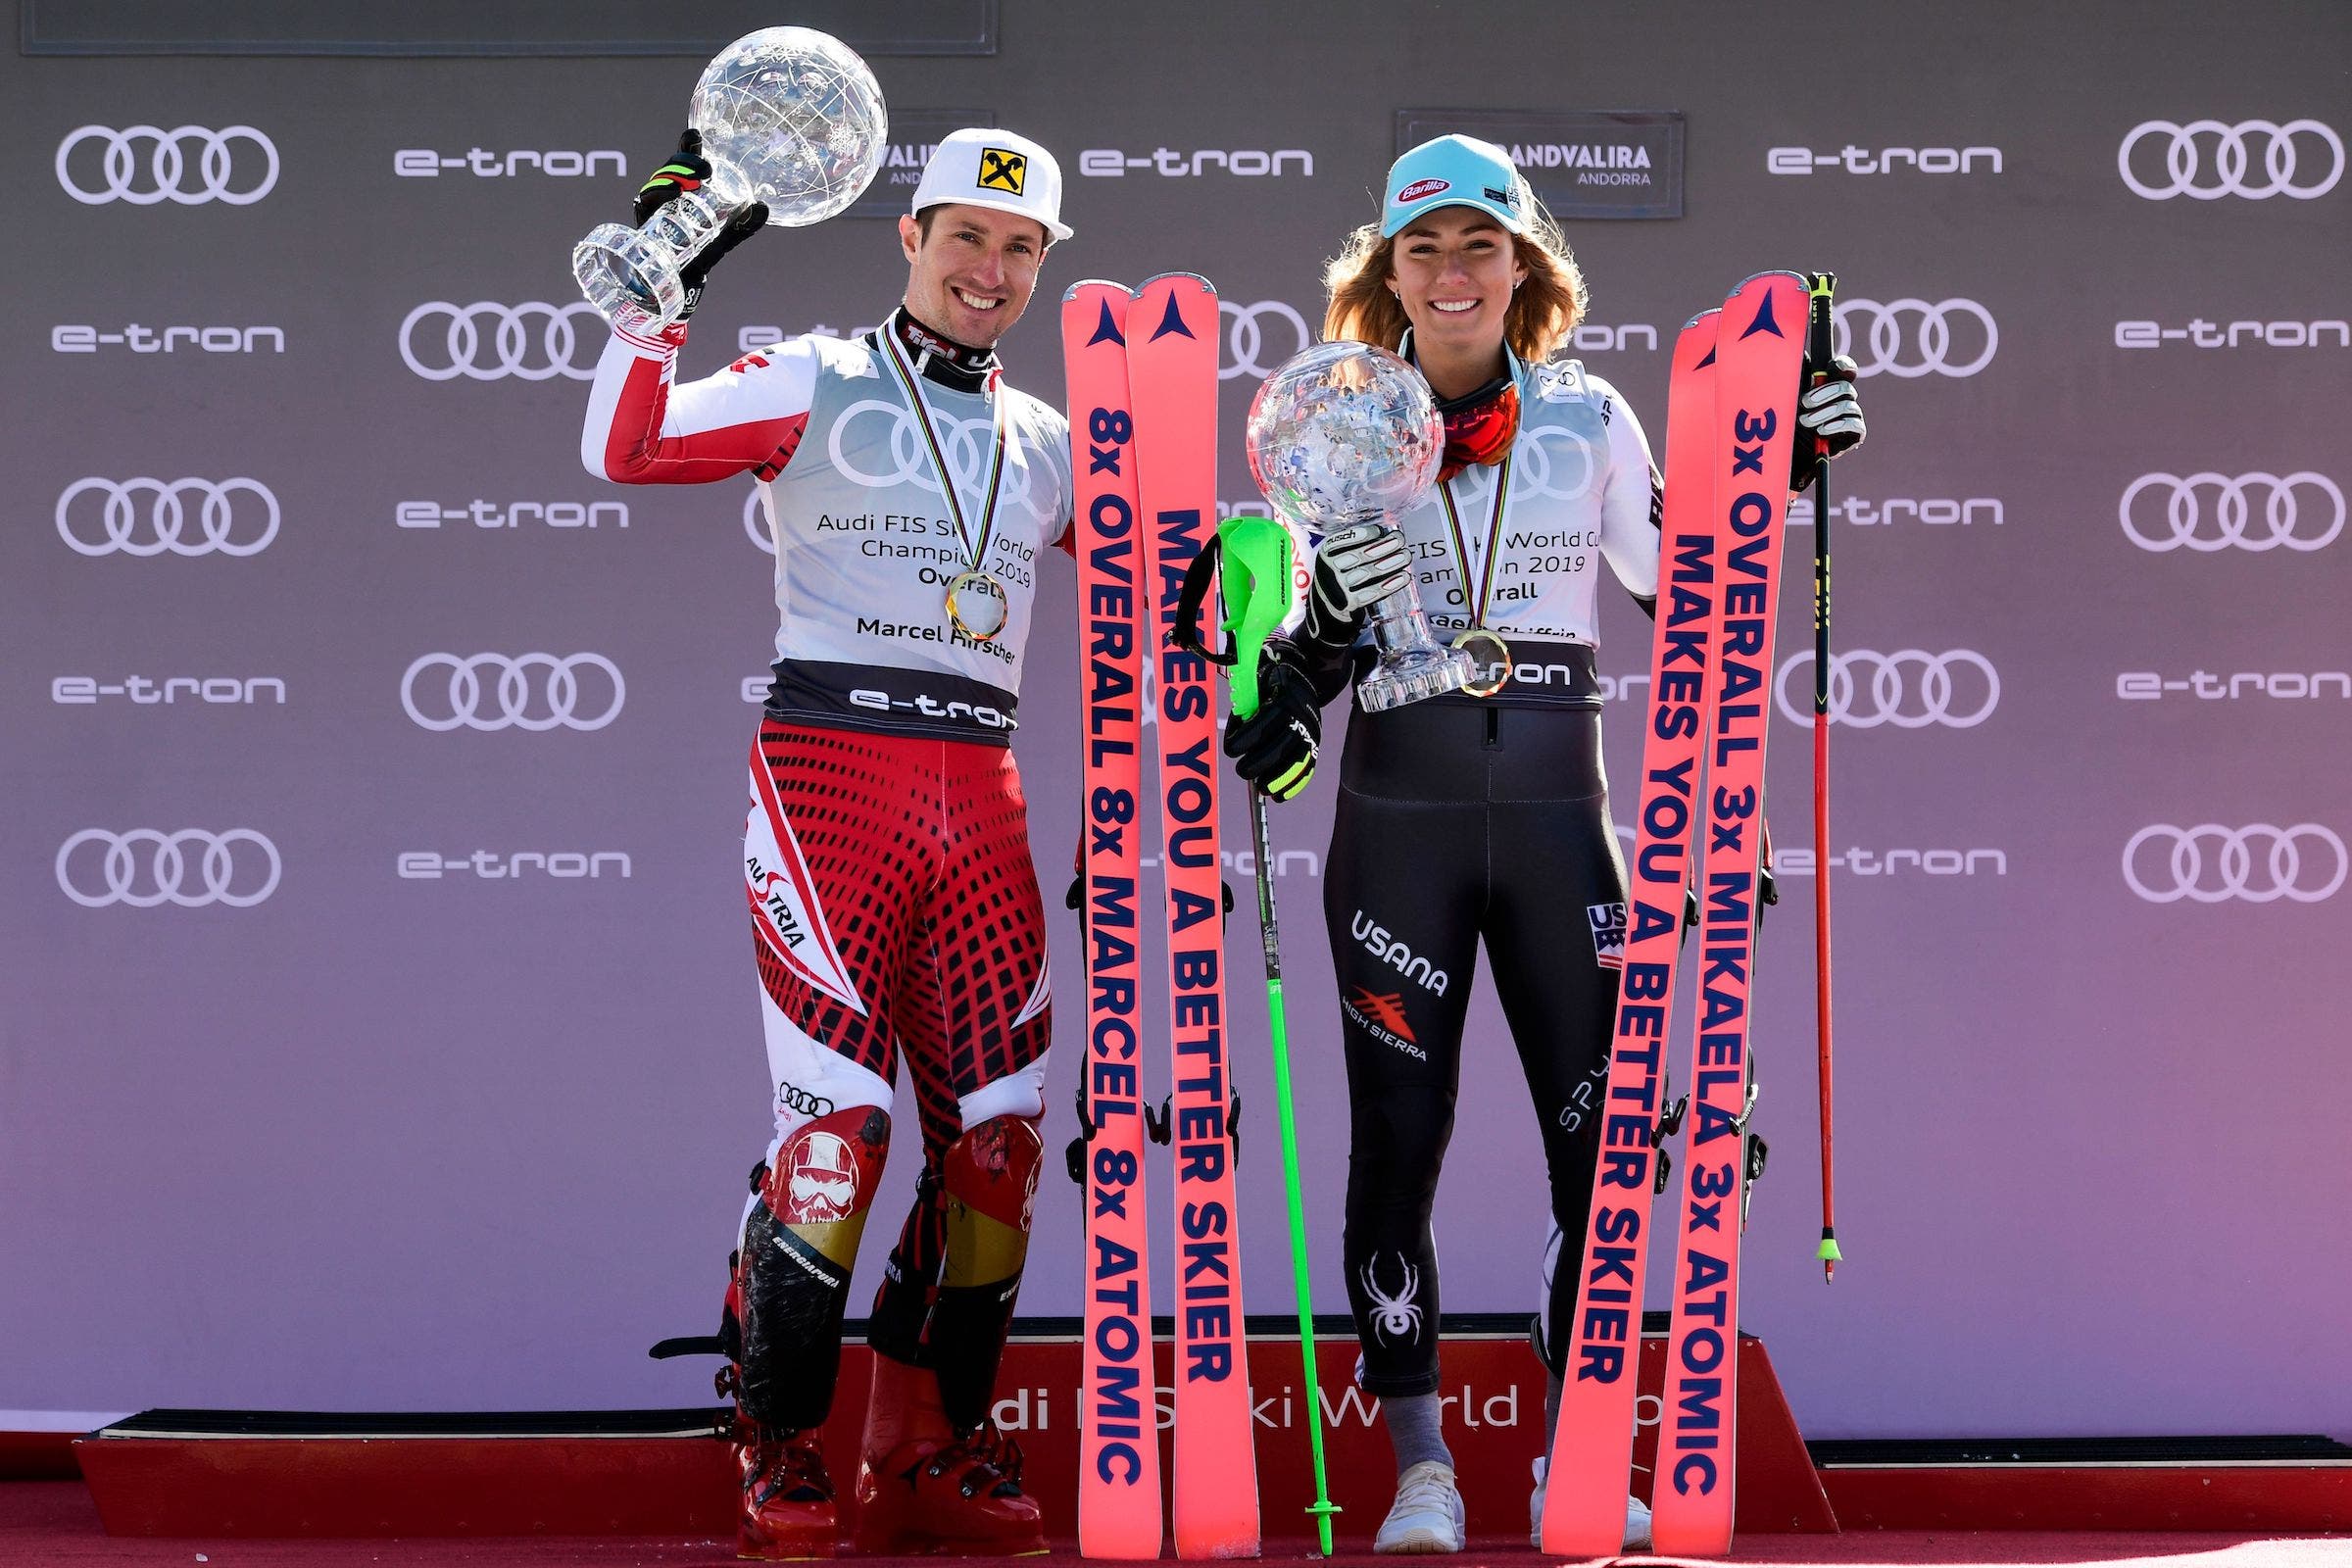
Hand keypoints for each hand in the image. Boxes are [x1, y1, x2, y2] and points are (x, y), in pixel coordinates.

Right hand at [633, 129, 768, 319]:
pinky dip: (654, 197)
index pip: (684, 162)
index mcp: (686, 192)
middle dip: (684, 161)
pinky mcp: (643, 222)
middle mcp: (667, 195)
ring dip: (671, 177)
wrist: (680, 284)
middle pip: (670, 168)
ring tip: (690, 183)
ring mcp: (654, 207)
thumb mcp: (724, 239)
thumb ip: (743, 226)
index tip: (695, 134)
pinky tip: (668, 196)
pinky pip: (643, 203)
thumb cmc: (699, 255)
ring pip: (657, 182)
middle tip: (705, 168)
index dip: (687, 146)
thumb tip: (764, 207)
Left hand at [1223, 648, 1321, 801]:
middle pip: (1282, 746)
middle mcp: (1299, 717)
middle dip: (1260, 764)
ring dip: (1279, 779)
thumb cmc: (1267, 687)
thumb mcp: (1254, 686)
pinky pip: (1308, 768)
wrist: (1299, 683)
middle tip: (1243, 771)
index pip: (1263, 724)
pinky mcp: (1315, 746)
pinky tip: (1279, 796)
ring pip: (1297, 760)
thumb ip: (1243, 705)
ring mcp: (1309, 733)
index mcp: (1281, 700)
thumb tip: (1234, 730)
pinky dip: (1294, 785)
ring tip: (1263, 790)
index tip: (1231, 750)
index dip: (1244, 740)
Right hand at [1310, 522, 1410, 622]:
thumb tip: (1387, 534)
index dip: (1360, 535)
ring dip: (1389, 563)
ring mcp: (1340, 588)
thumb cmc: (1341, 571)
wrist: (1328, 602)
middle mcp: (1329, 570)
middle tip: (1399, 539)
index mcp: (1326, 553)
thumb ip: (1356, 545)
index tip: (1379, 530)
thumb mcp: (1339, 554)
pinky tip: (1403, 576)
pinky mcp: (1351, 603)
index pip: (1340, 541)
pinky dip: (1390, 584)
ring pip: (1367, 573)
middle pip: (1357, 556)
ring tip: (1406, 556)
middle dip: (1381, 546)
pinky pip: (1373, 592)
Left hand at [1791, 354, 1863, 488]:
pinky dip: (1837, 426)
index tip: (1834, 367)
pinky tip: (1821, 431)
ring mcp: (1850, 417)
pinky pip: (1854, 426)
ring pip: (1848, 406)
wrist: (1784, 457)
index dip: (1843, 365)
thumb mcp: (1785, 397)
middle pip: (1846, 387)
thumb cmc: (1784, 424)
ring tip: (1806, 422)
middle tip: (1803, 403)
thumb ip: (1796, 376)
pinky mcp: (1853, 436)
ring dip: (1825, 413)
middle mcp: (1843, 400)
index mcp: (1829, 386)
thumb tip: (1801, 354)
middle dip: (1825, 393)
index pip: (1845, 369)